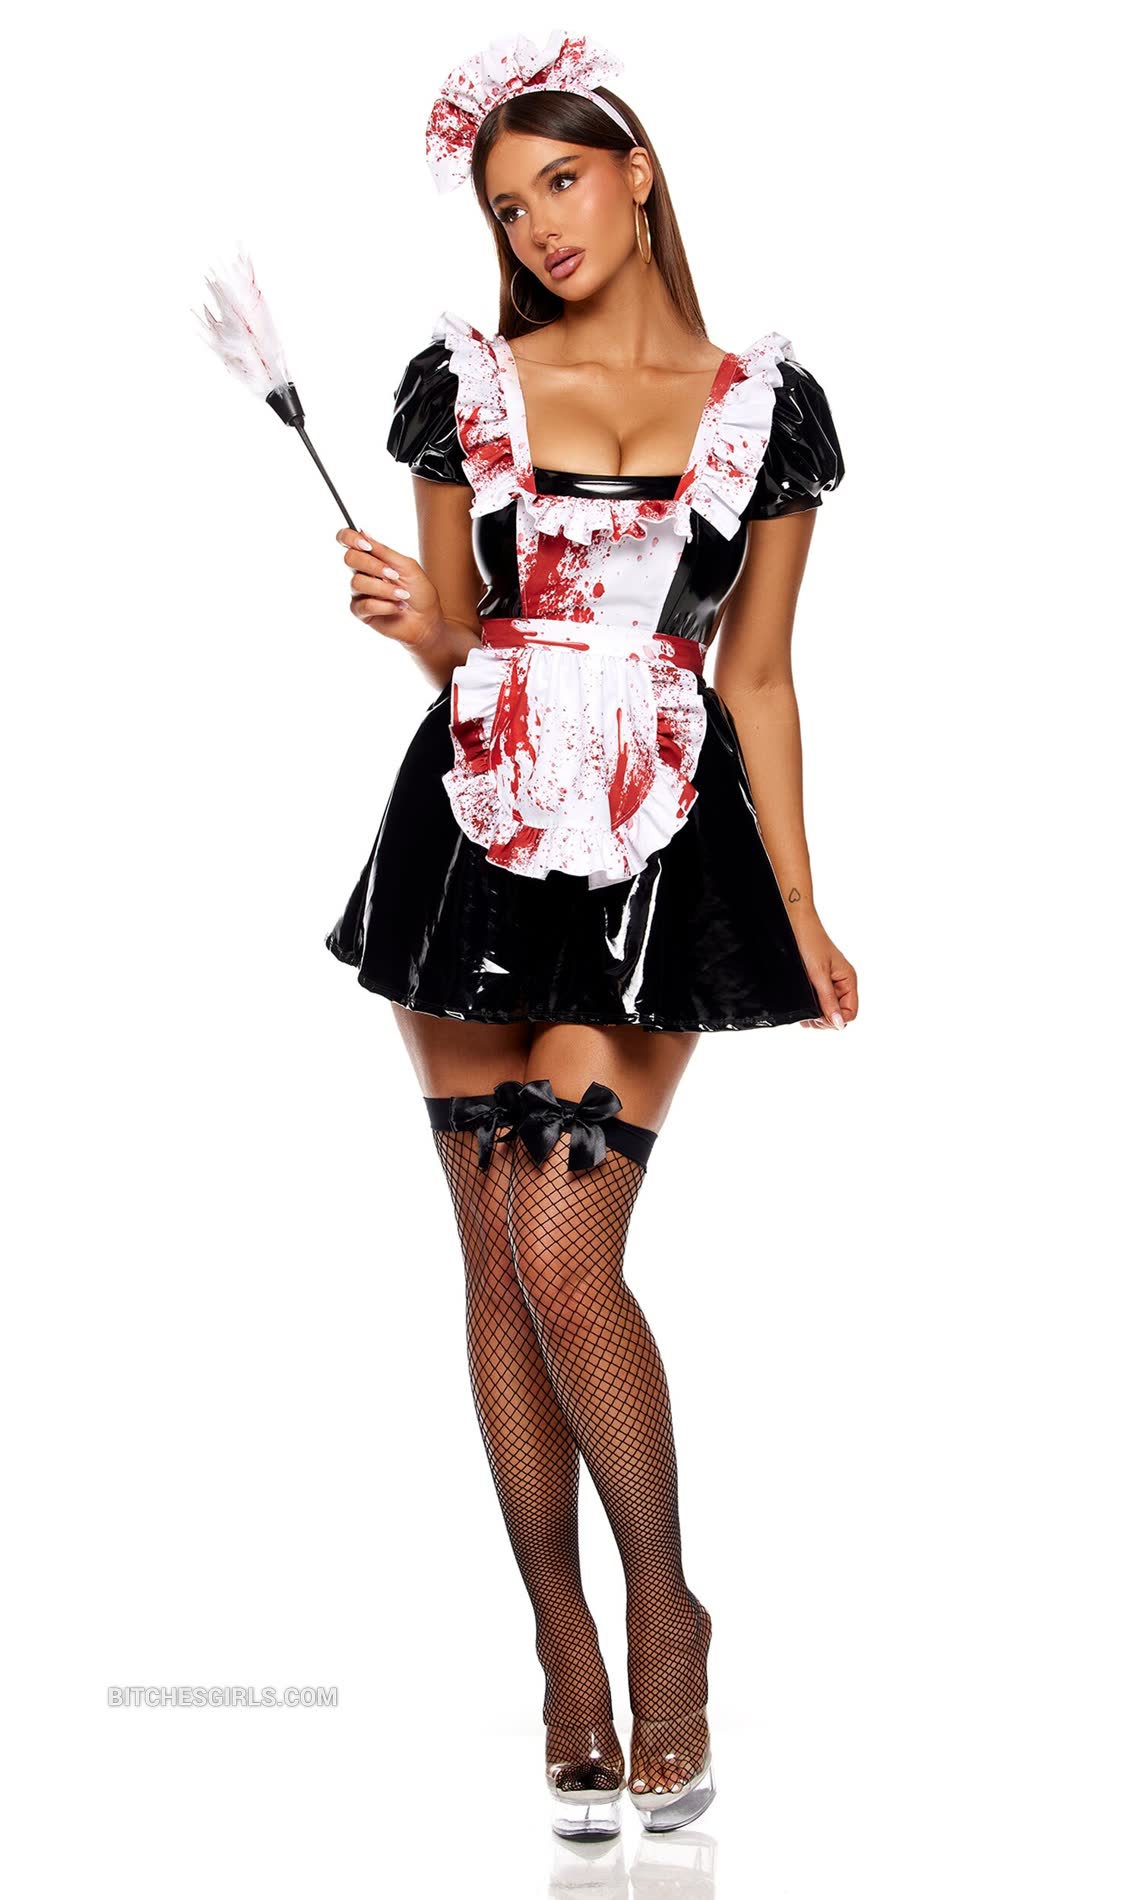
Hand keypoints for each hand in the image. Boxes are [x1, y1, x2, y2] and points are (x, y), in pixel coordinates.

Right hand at [335, 528, 441, 649]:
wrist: (427, 620)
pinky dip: (385, 606)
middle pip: (350, 559)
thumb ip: (384, 551)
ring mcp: (360, 593)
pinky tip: (397, 607)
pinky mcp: (361, 612)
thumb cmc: (419, 592)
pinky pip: (364, 604)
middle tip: (394, 575)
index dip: (349, 538)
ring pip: (357, 583)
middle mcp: (362, 573)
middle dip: (373, 566)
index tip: (366, 545)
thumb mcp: (406, 566)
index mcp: (372, 558)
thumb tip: (363, 532)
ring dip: (384, 589)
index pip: (347, 540)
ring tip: (402, 596)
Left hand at [789, 912, 858, 1030]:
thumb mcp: (819, 974)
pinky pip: (819, 1002)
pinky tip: (803, 1006)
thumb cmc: (809, 942)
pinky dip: (811, 1007)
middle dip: (825, 1019)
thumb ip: (828, 1000)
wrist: (794, 922)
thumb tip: (839, 1024)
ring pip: (829, 1010)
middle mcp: (841, 983)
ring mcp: (829, 983)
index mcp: (848, 980)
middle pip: (840, 1014)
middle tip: (808, 1016)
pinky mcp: (817, 981)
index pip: (851, 1012)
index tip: (819, 1018)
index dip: (836, 1019)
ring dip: (817, 1015)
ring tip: (804, 1012)